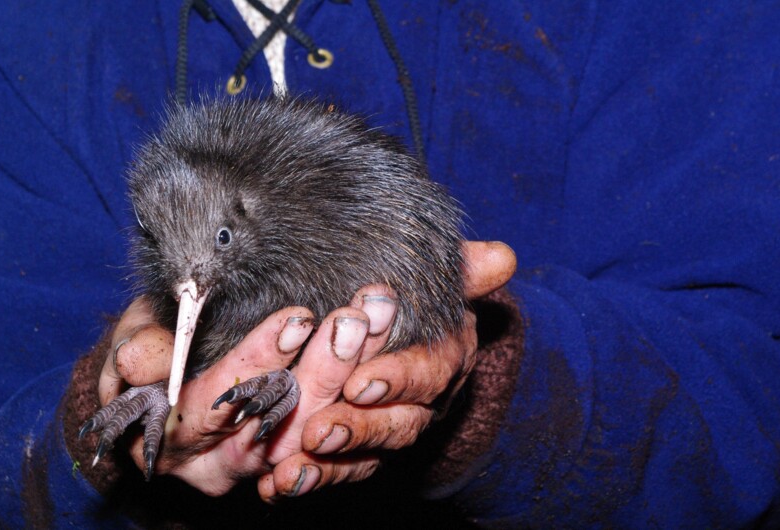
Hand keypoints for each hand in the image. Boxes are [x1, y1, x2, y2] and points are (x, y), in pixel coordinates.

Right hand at [99, 300, 389, 494]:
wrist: (163, 382)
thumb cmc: (147, 352)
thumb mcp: (131, 342)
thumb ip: (137, 350)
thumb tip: (140, 361)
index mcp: (172, 442)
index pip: (217, 406)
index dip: (256, 363)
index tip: (296, 320)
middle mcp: (221, 464)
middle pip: (279, 427)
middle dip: (321, 370)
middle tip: (353, 320)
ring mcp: (265, 464)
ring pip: (317, 430)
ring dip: (352, 372)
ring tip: (375, 318)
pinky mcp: (300, 457)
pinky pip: (343, 444)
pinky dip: (369, 395)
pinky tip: (390, 348)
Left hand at [258, 241, 516, 499]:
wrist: (385, 322)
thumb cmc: (411, 294)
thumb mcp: (435, 279)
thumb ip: (461, 271)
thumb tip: (502, 258)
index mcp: (445, 358)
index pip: (428, 373)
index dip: (396, 380)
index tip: (360, 383)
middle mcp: (422, 402)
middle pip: (398, 423)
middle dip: (359, 429)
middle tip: (320, 430)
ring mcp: (390, 431)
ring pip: (367, 455)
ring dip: (330, 464)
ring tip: (292, 468)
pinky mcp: (360, 453)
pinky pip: (339, 473)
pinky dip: (310, 479)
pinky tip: (277, 485)